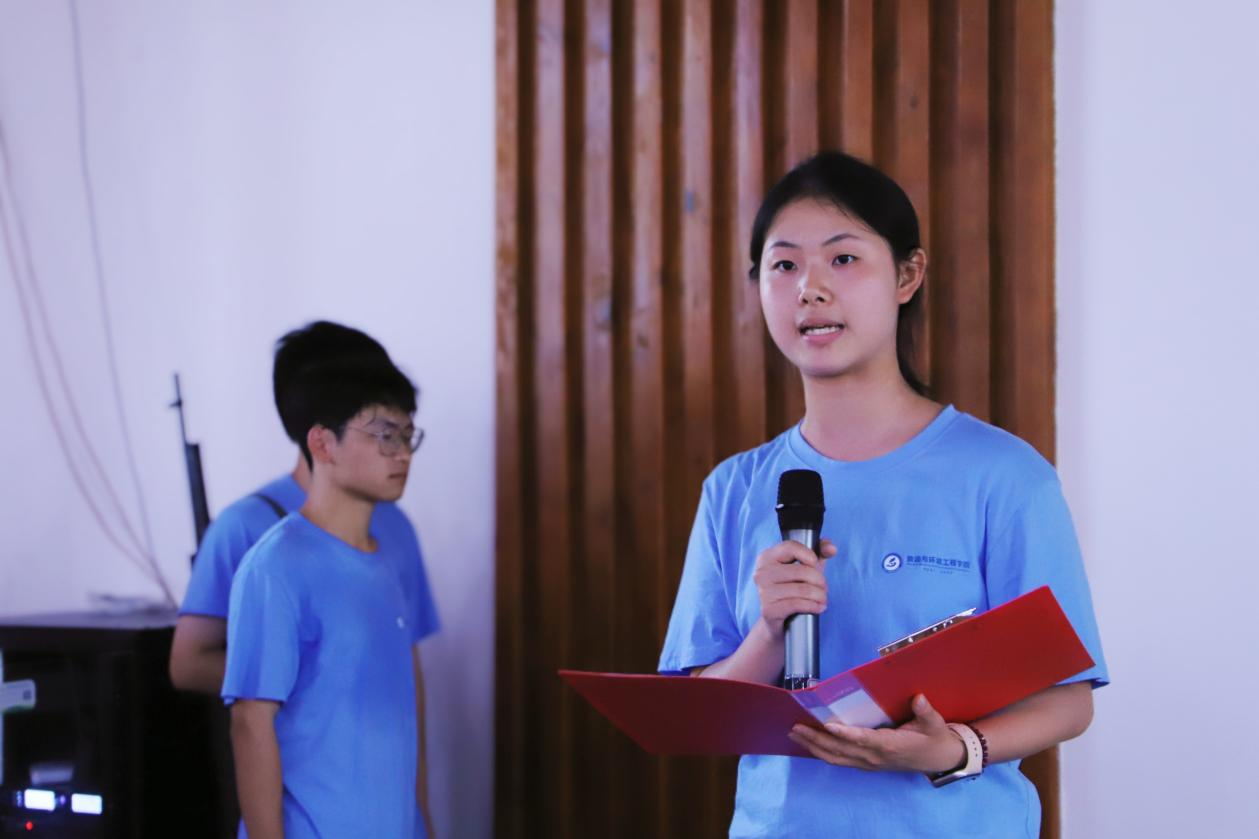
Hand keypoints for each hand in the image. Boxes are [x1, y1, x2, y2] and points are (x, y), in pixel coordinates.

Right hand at [752, 538, 835, 636]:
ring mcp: (764, 592)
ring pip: (802, 589)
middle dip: (820, 581)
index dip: (809, 555)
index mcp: (766, 557)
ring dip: (820, 595)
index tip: (815, 564)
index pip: (791, 547)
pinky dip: (814, 606)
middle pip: (801, 570)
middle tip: (823, 588)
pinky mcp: (769, 610)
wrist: (778, 620)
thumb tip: (832, 548)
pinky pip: (798, 604)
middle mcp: (761, 573)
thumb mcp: (805, 567)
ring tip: (822, 599)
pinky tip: (819, 608)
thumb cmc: (792, 588)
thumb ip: (819, 552)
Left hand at [786, 694, 965, 773]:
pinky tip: (809, 743)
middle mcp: (875, 757)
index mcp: (890, 746)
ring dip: (814, 747)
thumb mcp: (934, 724)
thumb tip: (918, 698)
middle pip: (841, 750)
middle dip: (817, 739)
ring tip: (795, 734)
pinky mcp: (866, 763)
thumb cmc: (934, 738)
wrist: (938, 759)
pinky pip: (840, 759)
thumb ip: (925, 712)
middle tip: (796, 726)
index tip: (827, 726)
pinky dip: (822, 752)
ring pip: (836, 758)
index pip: (863, 740)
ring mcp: (869, 763)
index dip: (845, 734)